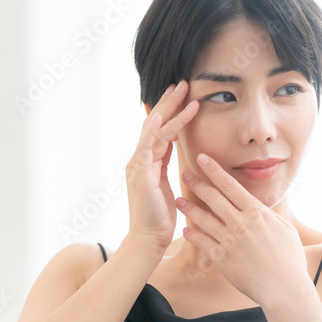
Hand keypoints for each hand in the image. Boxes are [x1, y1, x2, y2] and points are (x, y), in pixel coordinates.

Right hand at [125, 81, 198, 252]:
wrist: (148, 239)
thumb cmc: (159, 218)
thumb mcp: (165, 186)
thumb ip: (165, 167)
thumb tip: (172, 152)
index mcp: (146, 163)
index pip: (158, 130)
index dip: (169, 111)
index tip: (181, 95)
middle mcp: (139, 160)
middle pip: (153, 124)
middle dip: (168, 102)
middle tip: (181, 83)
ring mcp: (138, 166)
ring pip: (153, 131)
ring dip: (168, 110)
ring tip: (183, 92)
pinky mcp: (141, 174)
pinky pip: (146, 148)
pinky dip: (152, 132)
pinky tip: (159, 117)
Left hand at [174, 152, 307, 305]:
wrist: (285, 288)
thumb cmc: (290, 260)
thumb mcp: (284, 230)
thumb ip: (269, 216)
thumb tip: (261, 207)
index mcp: (257, 212)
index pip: (231, 185)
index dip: (214, 170)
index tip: (203, 159)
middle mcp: (240, 223)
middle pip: (213, 198)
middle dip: (197, 183)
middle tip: (184, 173)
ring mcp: (229, 240)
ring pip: (203, 218)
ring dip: (189, 208)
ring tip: (178, 200)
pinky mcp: (221, 258)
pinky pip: (202, 242)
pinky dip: (193, 235)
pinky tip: (185, 230)